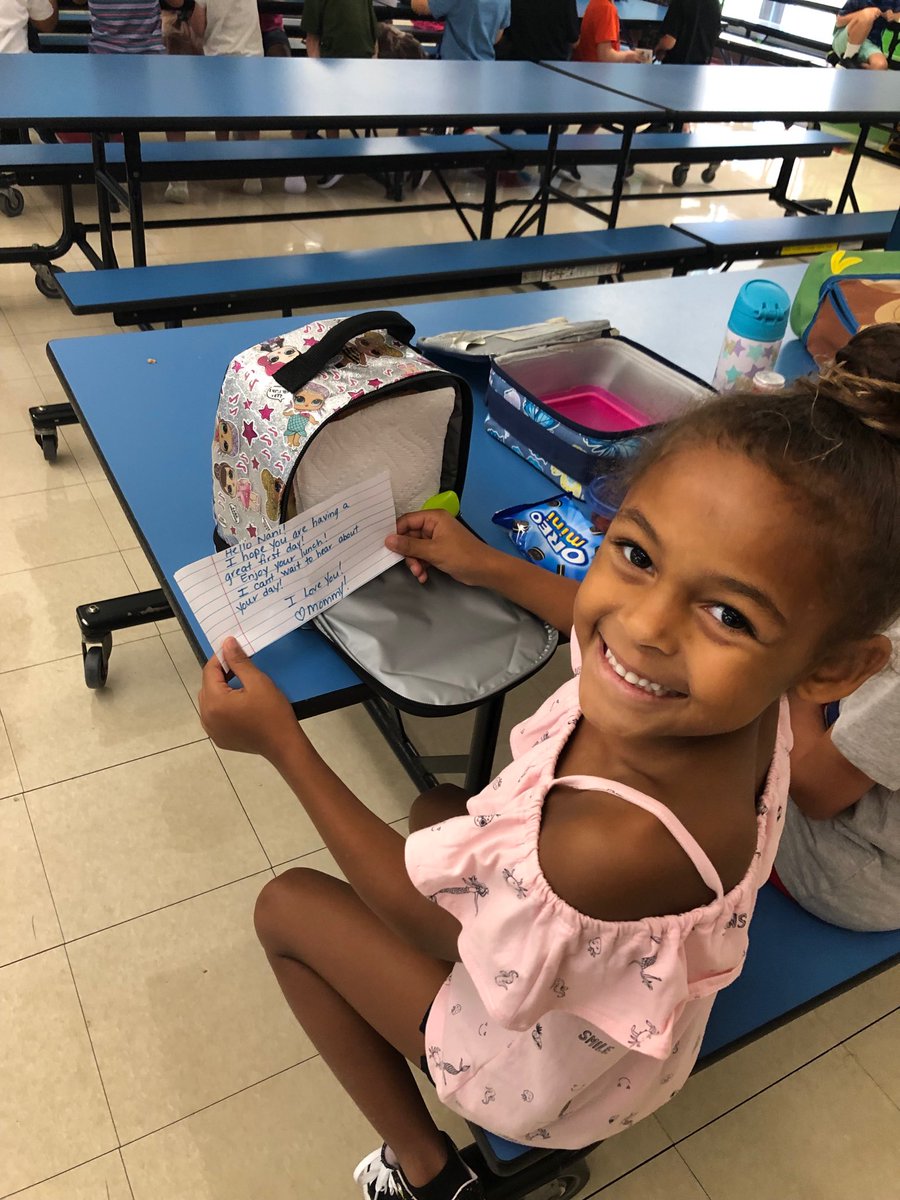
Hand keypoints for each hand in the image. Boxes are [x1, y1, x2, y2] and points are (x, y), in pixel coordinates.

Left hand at [199, 637, 301, 762]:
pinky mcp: (219, 739)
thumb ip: (239, 661)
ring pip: (209, 701)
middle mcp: (206, 717)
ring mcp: (211, 730)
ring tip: (241, 687)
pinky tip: (239, 706)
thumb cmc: (272, 713)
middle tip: (241, 669)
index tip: (234, 650)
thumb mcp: (258, 682)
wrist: (284, 745)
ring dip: (221, 690)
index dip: (220, 657)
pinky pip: (214, 716)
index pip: (209, 671)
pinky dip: (222, 707)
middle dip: (221, 674)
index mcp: (214, 702)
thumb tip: (227, 643)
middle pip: (207, 686)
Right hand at [385, 509, 492, 585]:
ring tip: (419, 573)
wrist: (485, 570)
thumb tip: (388, 540)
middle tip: (411, 566)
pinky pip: (424, 556)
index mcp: (433, 518)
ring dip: (415, 562)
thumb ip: (409, 545)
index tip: (388, 547)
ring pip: (415, 549)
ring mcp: (437, 539)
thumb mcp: (432, 550)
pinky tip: (424, 577)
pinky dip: (422, 566)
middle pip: (410, 536)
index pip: (407, 521)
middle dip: (408, 553)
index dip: (397, 533)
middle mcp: (434, 526)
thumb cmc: (461, 555)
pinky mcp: (440, 551)